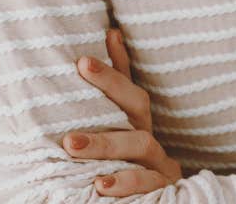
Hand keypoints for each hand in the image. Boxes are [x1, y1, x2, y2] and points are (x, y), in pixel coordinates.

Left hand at [60, 27, 183, 196]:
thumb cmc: (118, 173)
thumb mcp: (107, 139)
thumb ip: (102, 106)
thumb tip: (101, 47)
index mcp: (136, 126)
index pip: (126, 89)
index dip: (111, 73)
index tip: (83, 61)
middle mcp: (149, 139)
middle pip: (138, 107)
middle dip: (110, 91)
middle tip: (78, 73)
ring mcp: (160, 163)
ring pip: (141, 144)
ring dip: (106, 144)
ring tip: (72, 146)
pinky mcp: (163, 187)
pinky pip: (149, 183)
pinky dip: (127, 182)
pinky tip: (101, 185)